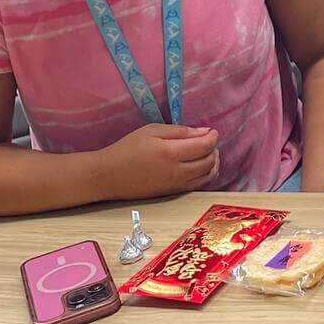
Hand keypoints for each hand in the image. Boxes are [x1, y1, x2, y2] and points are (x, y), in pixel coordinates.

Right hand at [100, 124, 219, 199]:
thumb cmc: (128, 148)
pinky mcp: (173, 193)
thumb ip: (180, 131)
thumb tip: (204, 132)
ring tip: (209, 153)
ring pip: (207, 176)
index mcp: (171, 153)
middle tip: (209, 140)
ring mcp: (177, 185)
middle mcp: (178, 172)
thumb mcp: (152, 131)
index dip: (213, 137)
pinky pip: (199, 185)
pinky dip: (206, 175)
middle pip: (209, 161)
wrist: (109, 176)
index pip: (204, 146)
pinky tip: (201, 167)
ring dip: (213, 163)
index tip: (212, 131)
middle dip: (214, 149)